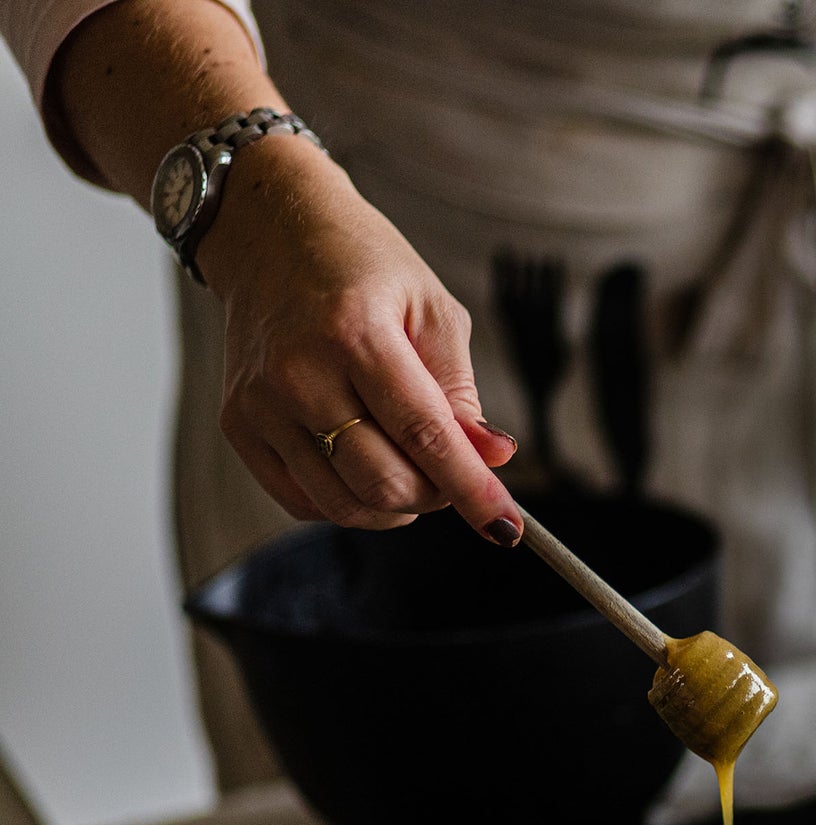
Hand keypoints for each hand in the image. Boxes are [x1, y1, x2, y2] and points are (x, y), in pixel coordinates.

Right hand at [200, 137, 523, 541]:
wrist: (269, 234)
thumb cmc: (362, 268)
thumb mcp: (432, 309)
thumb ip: (461, 391)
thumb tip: (493, 457)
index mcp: (355, 333)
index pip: (425, 434)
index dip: (472, 488)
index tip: (506, 528)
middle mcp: (298, 373)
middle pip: (383, 482)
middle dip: (435, 495)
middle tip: (449, 471)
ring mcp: (260, 404)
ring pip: (344, 504)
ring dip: (395, 506)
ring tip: (410, 467)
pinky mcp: (238, 425)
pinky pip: (303, 501)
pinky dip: (348, 502)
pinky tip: (364, 465)